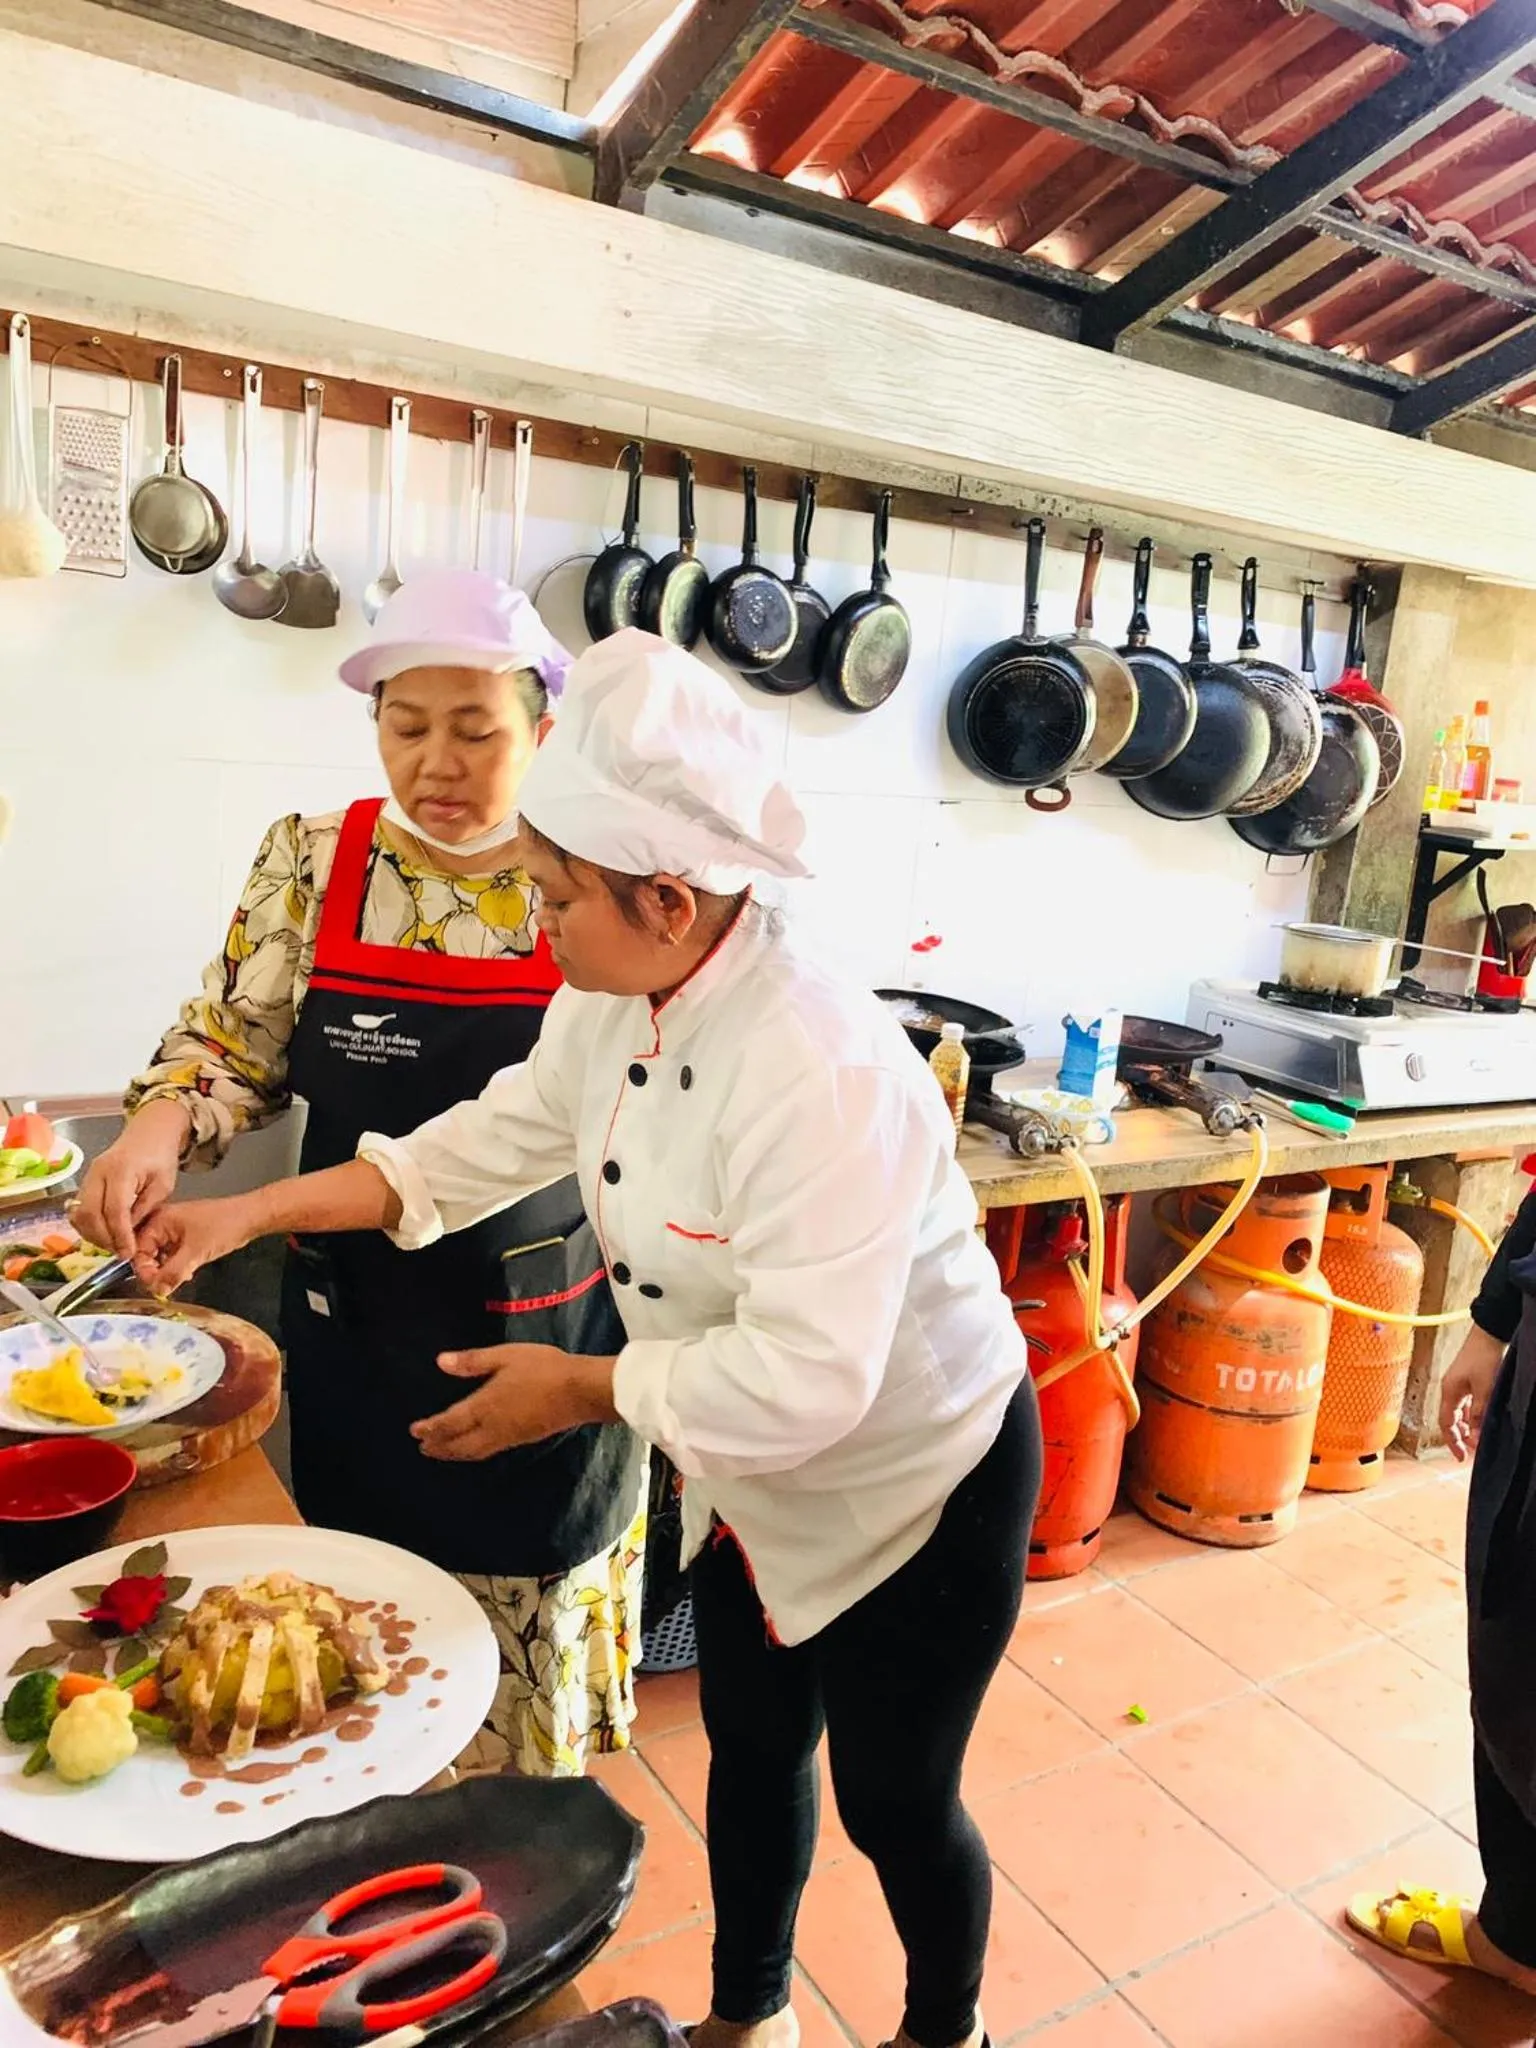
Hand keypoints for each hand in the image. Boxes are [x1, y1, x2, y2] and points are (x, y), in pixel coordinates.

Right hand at [72, 1101, 190, 1258]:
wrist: (149, 1133)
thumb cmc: (159, 1157)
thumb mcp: (163, 1185)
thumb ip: (144, 1209)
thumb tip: (129, 1235)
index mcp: (121, 1170)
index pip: (114, 1210)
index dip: (120, 1235)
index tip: (129, 1253)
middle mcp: (98, 1172)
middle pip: (90, 1214)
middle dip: (104, 1239)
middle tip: (121, 1252)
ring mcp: (88, 1176)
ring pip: (80, 1214)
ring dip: (94, 1235)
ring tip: (114, 1245)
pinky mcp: (85, 1182)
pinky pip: (79, 1209)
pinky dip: (88, 1226)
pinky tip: (104, 1234)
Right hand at [130, 1195, 263, 1296]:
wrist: (250, 1217)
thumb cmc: (226, 1225)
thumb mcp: (196, 1253)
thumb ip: (173, 1273)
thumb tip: (157, 1290)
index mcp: (159, 1220)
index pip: (138, 1250)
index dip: (145, 1270)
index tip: (155, 1285)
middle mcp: (162, 1222)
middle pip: (146, 1253)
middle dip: (156, 1271)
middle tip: (166, 1285)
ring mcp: (173, 1228)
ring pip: (160, 1256)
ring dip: (167, 1270)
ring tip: (181, 1276)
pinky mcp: (184, 1235)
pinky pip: (171, 1254)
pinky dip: (176, 1265)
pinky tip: (187, 1272)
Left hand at [412, 1345, 618, 1461]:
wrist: (579, 1391)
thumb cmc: (543, 1368)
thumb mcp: (506, 1356)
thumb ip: (473, 1361)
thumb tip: (440, 1362)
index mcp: (485, 1406)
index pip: (450, 1422)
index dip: (430, 1428)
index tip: (414, 1430)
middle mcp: (493, 1427)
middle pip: (459, 1445)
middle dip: (439, 1447)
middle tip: (423, 1448)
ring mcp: (508, 1436)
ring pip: (474, 1452)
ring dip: (454, 1454)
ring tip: (442, 1453)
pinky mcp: (522, 1439)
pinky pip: (489, 1451)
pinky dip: (473, 1452)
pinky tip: (475, 1447)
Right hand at [1438, 1323, 1506, 1460]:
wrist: (1488, 1334)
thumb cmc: (1483, 1357)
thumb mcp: (1484, 1390)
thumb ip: (1479, 1414)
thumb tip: (1475, 1435)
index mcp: (1449, 1392)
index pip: (1446, 1424)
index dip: (1452, 1442)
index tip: (1460, 1457)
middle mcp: (1449, 1389)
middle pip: (1451, 1420)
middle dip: (1460, 1436)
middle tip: (1472, 1451)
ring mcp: (1457, 1385)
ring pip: (1459, 1413)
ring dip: (1466, 1427)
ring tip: (1478, 1438)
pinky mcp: (1466, 1380)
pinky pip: (1465, 1404)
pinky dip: (1471, 1416)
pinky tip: (1480, 1420)